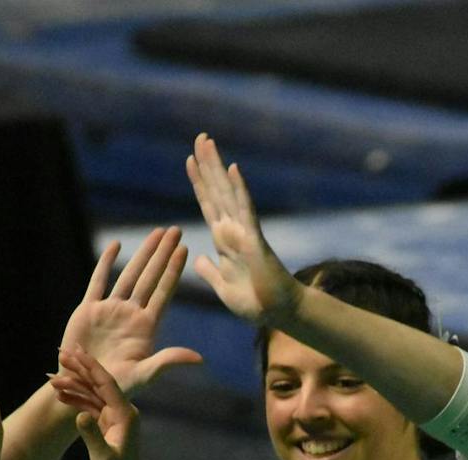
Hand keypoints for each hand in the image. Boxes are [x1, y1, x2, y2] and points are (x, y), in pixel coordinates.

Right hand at [51, 345, 143, 459]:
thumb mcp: (104, 457)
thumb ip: (92, 435)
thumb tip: (79, 415)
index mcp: (125, 413)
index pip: (107, 384)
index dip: (91, 367)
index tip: (76, 352)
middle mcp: (122, 410)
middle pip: (99, 384)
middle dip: (80, 369)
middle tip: (61, 353)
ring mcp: (114, 416)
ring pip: (92, 394)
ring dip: (73, 386)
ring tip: (50, 379)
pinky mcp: (106, 424)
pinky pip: (90, 406)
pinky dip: (75, 400)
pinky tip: (59, 396)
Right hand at [59, 229, 201, 396]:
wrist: (81, 389)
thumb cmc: (114, 387)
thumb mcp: (143, 375)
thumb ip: (167, 362)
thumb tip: (198, 358)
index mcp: (146, 327)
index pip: (164, 292)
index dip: (173, 270)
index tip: (185, 250)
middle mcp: (131, 314)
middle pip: (150, 277)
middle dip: (163, 253)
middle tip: (175, 230)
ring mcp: (110, 310)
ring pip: (129, 275)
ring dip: (142, 254)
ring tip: (156, 233)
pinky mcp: (88, 310)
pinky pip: (98, 282)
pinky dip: (106, 264)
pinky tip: (116, 246)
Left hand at [186, 132, 301, 323]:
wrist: (277, 314)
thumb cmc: (254, 303)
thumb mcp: (222, 286)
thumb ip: (210, 271)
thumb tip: (198, 259)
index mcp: (223, 241)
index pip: (208, 204)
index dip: (199, 182)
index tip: (190, 160)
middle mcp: (233, 231)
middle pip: (216, 191)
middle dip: (207, 165)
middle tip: (200, 137)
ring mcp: (244, 232)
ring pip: (228, 193)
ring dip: (217, 167)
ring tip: (207, 143)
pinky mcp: (255, 240)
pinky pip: (246, 211)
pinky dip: (239, 190)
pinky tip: (233, 169)